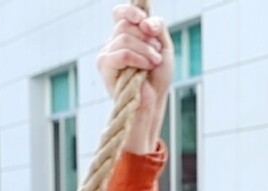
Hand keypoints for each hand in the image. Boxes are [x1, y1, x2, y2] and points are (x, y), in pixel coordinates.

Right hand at [95, 4, 171, 153]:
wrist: (152, 102)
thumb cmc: (157, 77)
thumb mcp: (163, 46)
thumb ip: (157, 27)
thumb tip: (145, 21)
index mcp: (125, 35)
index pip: (120, 13)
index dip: (131, 11)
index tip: (144, 21)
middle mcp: (112, 43)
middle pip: (125, 24)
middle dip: (146, 38)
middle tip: (156, 54)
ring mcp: (106, 54)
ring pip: (124, 37)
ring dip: (145, 50)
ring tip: (154, 63)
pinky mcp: (104, 66)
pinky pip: (121, 53)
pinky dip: (138, 58)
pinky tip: (146, 67)